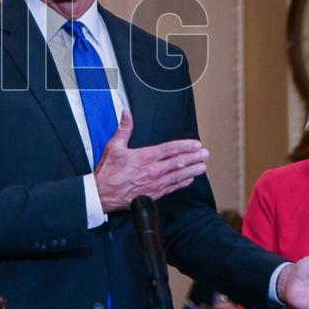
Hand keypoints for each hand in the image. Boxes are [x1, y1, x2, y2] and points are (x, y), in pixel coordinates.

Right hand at [94, 110, 208, 212]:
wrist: (103, 195)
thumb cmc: (108, 172)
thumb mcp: (114, 147)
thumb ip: (124, 129)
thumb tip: (127, 113)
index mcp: (145, 157)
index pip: (170, 149)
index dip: (185, 146)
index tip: (196, 144)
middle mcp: (153, 171)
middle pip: (178, 163)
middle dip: (193, 157)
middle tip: (205, 154)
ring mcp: (155, 184)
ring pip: (178, 176)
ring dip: (192, 170)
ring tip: (203, 166)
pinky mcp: (154, 194)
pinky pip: (172, 188)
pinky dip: (183, 182)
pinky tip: (190, 179)